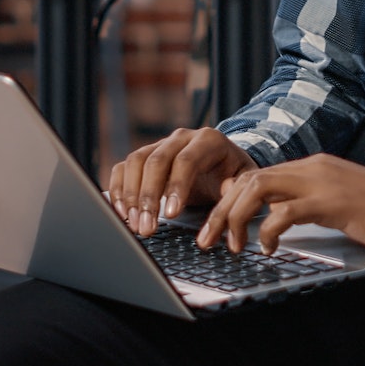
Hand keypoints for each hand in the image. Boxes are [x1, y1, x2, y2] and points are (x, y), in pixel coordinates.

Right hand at [106, 128, 256, 237]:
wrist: (224, 162)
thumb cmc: (234, 174)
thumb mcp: (245, 179)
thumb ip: (237, 187)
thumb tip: (225, 192)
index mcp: (208, 140)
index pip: (186, 160)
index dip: (176, 187)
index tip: (171, 215)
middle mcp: (180, 137)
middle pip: (156, 161)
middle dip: (148, 197)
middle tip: (147, 228)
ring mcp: (160, 144)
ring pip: (136, 162)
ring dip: (131, 195)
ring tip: (135, 224)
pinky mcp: (145, 156)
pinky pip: (124, 167)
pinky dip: (119, 189)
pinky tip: (123, 213)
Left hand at [198, 153, 364, 256]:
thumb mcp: (340, 204)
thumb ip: (309, 204)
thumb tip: (275, 218)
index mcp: (313, 167)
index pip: (256, 175)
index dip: (230, 200)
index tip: (218, 227)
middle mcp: (313, 167)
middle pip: (248, 179)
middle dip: (221, 210)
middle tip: (207, 240)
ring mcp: (323, 182)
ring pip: (258, 188)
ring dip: (235, 217)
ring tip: (230, 245)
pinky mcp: (333, 202)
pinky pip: (285, 211)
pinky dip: (267, 230)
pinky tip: (268, 248)